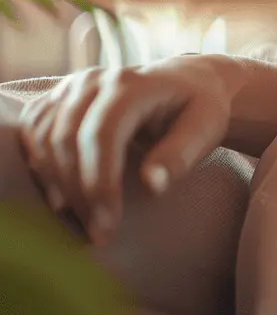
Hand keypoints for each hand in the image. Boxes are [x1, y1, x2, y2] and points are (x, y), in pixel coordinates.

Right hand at [19, 55, 239, 244]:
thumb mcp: (206, 128)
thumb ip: (181, 155)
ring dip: (56, 186)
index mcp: (132, 85)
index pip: (102, 135)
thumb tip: (153, 184)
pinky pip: (33, 133)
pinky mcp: (57, 98)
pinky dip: (40, 167)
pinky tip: (61, 197)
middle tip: (98, 233)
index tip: (108, 224)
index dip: (99, 183)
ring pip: (43, 140)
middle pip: (66, 140)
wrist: (185, 82)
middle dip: (79, 193)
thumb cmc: (198, 109)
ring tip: (82, 220)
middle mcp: (94, 81)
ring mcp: (71, 87)